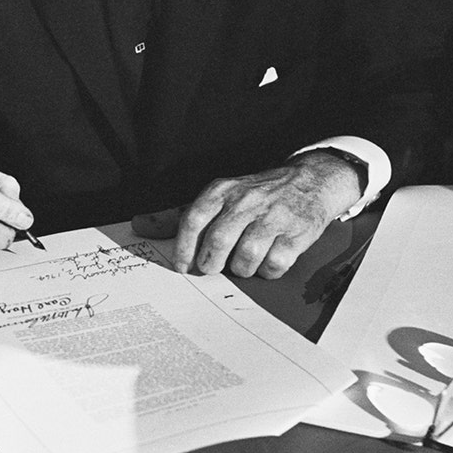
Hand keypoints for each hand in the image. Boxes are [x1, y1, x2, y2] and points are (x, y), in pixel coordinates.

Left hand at [131, 152, 360, 278]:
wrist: (312, 180)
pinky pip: (274, 265)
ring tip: (242, 264)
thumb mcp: (220, 196)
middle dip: (211, 264)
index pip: (193, 219)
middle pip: (218, 242)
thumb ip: (181, 215)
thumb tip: (140, 226)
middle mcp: (247, 200)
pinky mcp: (298, 233)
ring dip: (241, 270)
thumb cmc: (257, 195)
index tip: (182, 267)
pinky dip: (267, 272)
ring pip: (246, 257)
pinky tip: (266, 263)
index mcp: (222, 190)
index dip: (184, 248)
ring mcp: (274, 216)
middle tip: (213, 268)